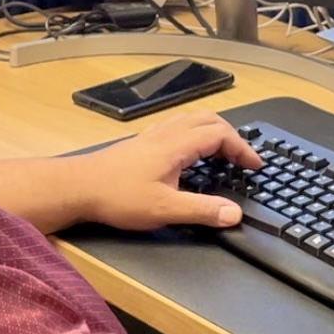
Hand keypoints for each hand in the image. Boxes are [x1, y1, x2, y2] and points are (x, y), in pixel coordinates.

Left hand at [79, 109, 260, 230]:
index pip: (220, 134)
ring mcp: (152, 135)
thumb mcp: (164, 209)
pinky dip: (193, 133)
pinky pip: (176, 126)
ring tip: (222, 151)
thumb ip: (201, 211)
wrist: (78, 187)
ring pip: (191, 119)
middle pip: (209, 120)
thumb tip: (234, 213)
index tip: (254, 166)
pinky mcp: (140, 142)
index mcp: (176, 145)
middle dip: (232, 136)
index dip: (242, 148)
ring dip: (213, 130)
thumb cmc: (117, 196)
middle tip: (243, 159)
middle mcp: (166, 133)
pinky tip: (188, 152)